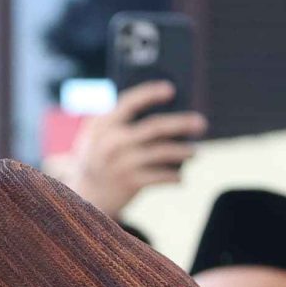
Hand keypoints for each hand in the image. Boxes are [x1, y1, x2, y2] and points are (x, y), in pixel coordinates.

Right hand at [45, 80, 205, 219]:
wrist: (83, 197)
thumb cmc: (98, 159)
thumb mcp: (97, 136)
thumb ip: (119, 121)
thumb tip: (164, 111)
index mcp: (103, 125)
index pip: (129, 102)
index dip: (150, 93)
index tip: (171, 89)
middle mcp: (112, 142)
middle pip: (155, 127)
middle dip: (181, 123)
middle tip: (201, 123)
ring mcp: (121, 163)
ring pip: (162, 152)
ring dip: (183, 151)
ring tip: (195, 152)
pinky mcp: (129, 183)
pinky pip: (161, 176)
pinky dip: (174, 177)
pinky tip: (181, 178)